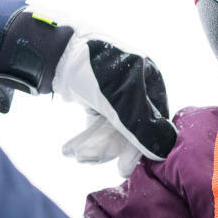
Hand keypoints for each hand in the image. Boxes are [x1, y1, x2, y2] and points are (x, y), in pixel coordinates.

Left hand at [52, 33, 176, 172]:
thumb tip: (161, 153)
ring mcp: (117, 95)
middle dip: (106, 148)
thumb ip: (141, 127)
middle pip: (130, 129)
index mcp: (151, 82)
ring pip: (111, 130)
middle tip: (87, 161)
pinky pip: (98, 125)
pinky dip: (86, 137)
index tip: (123, 168)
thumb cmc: (93, 68)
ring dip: (92, 145)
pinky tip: (69, 149)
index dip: (140, 148)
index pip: (154, 123)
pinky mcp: (98, 100)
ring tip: (73, 155)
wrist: (55, 49)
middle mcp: (138, 88)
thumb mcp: (121, 99)